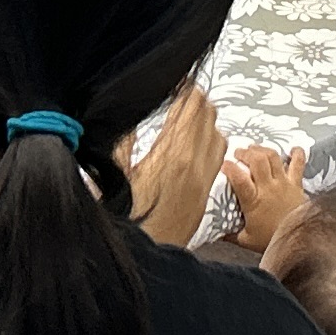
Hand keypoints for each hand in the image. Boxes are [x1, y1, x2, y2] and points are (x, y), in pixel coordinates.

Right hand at [121, 83, 227, 246]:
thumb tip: (127, 117)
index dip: (185, 88)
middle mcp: (193, 163)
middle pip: (206, 115)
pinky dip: (214, 140)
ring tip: (191, 110)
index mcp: (169, 154)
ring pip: (218, 133)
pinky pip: (219, 155)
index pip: (188, 107)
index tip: (176, 78)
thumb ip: (122, 144)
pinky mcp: (206, 192)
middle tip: (182, 89)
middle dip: (195, 98)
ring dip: (207, 118)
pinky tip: (201, 140)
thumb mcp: (115, 176)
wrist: (147, 256)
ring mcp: (203, 178)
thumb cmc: (125, 219)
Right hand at [225, 142, 310, 253]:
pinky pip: (298, 164)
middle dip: (245, 152)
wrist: (298, 241)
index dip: (230, 168)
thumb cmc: (270, 240)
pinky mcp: (296, 184)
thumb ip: (229, 234)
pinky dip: (297, 154)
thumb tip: (214, 232)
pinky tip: (293, 148)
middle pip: (257, 160)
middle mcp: (268, 188)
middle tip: (238, 153)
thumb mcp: (245, 239)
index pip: (239, 178)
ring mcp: (284, 183)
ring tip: (254, 149)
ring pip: (273, 157)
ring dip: (262, 149)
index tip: (223, 164)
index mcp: (253, 201)